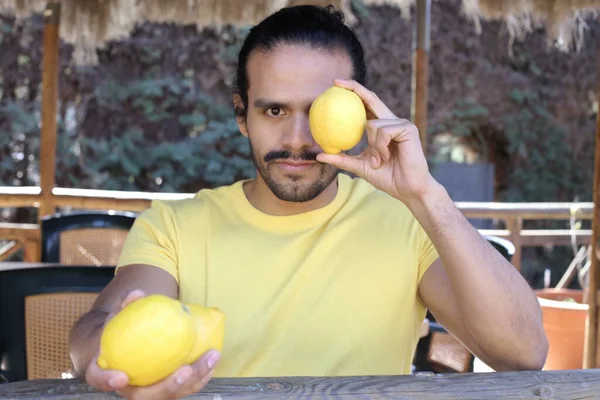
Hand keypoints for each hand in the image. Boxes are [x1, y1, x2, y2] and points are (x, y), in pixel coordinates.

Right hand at [84, 290, 219, 399]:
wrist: (128, 344)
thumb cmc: (121, 329)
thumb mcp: (119, 315)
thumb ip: (126, 305)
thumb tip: (137, 294)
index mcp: (106, 371)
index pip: (100, 379)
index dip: (108, 381)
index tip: (121, 377)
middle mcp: (127, 388)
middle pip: (145, 396)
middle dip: (168, 387)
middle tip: (185, 370)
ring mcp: (149, 392)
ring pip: (170, 394)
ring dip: (194, 380)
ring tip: (211, 357)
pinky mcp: (168, 389)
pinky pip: (185, 387)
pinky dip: (201, 375)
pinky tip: (213, 358)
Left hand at [316, 79, 435, 202]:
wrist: (408, 189)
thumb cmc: (387, 178)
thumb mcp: (359, 166)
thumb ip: (342, 159)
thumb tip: (319, 155)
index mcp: (381, 128)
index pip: (366, 105)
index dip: (353, 92)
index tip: (334, 85)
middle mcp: (391, 121)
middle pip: (371, 98)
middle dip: (354, 87)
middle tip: (335, 83)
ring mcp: (401, 123)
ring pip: (372, 124)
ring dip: (372, 146)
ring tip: (379, 161)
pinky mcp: (408, 128)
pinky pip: (383, 131)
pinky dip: (380, 147)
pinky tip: (385, 157)